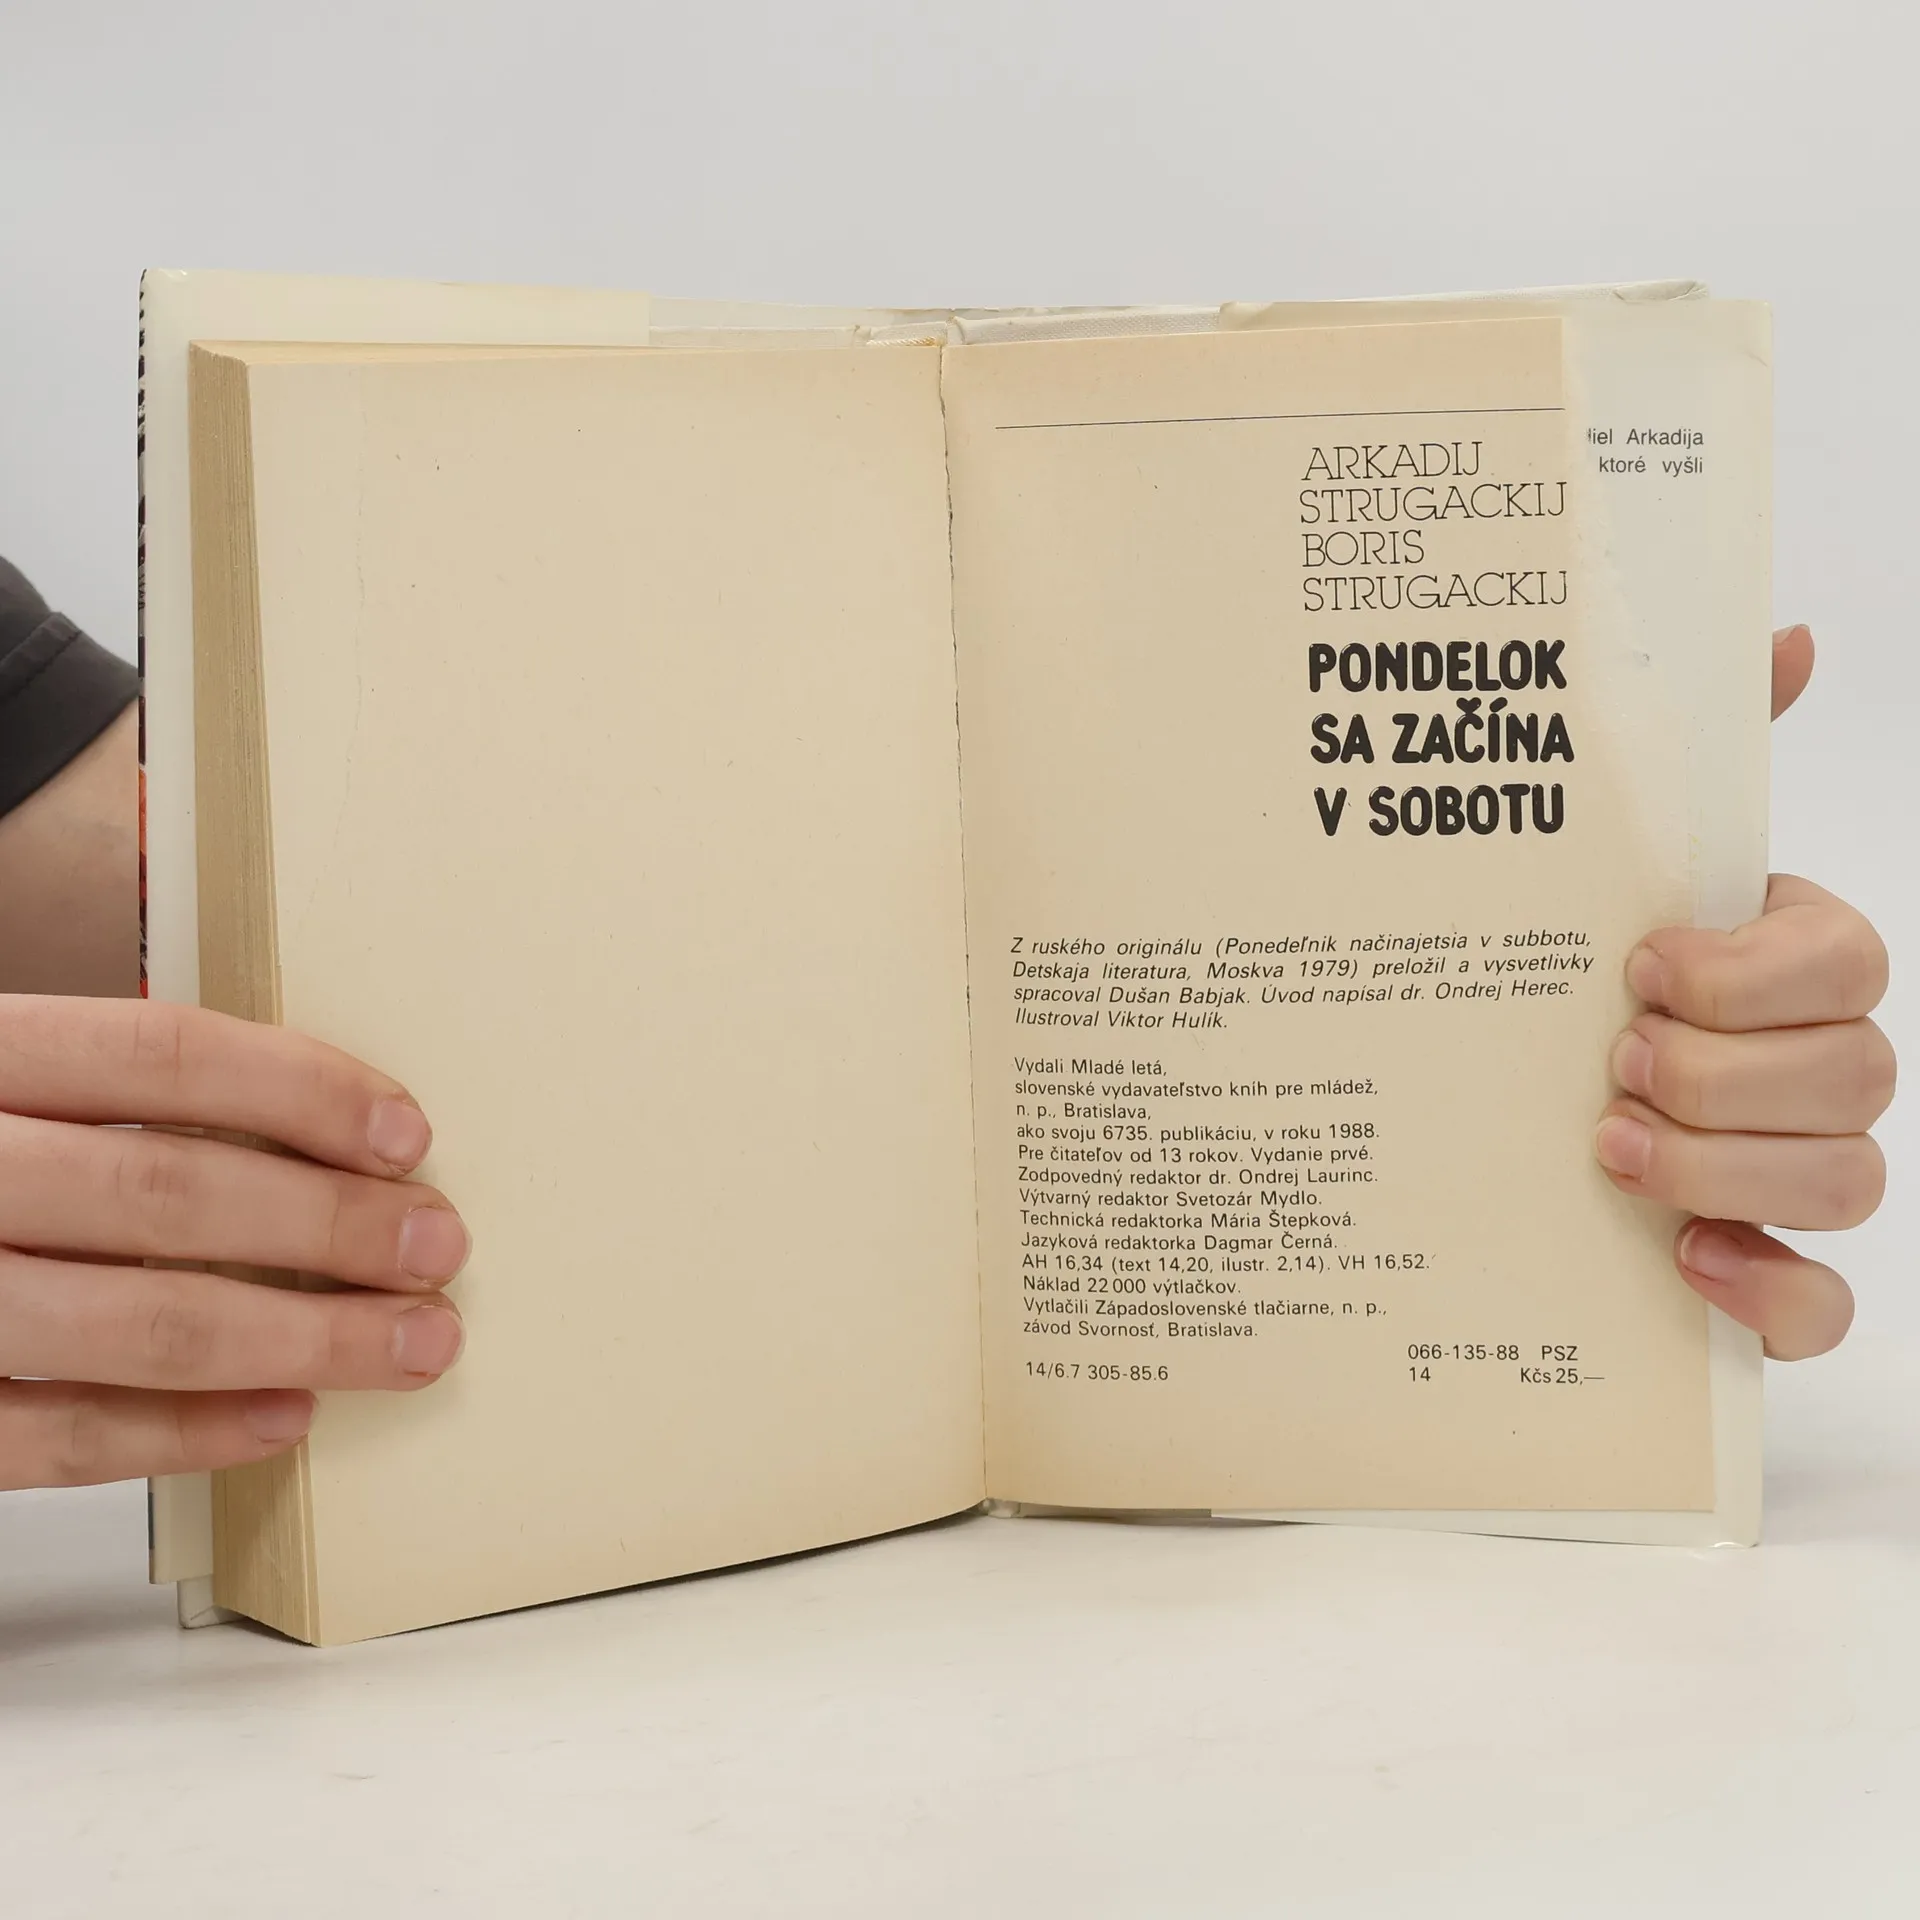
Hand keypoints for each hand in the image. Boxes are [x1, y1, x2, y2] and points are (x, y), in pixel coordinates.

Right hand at [0, 997, 467, 1488]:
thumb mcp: (8, 1086)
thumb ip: (110, 1097)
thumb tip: (324, 1129)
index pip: (160, 1055)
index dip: (300, 1091)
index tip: (406, 1133)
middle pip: (167, 1191)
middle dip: (328, 1227)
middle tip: (437, 1248)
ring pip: (135, 1322)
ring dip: (300, 1338)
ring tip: (408, 1341)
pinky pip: (61, 1436)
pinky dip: (190, 1433)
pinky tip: (287, 1419)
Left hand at [1595, 625, 1893, 1357]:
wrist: (1521, 1084)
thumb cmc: (1589, 966)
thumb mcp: (1624, 859)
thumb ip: (1699, 751)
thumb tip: (1785, 630)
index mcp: (1798, 966)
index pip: (1852, 962)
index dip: (1750, 973)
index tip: (1637, 965)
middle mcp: (1820, 1069)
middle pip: (1857, 1077)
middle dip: (1724, 1071)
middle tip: (1611, 1059)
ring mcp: (1802, 1173)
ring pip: (1847, 1183)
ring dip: (1722, 1166)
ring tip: (1606, 1146)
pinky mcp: (1768, 1269)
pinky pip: (1824, 1306)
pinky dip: (1770, 1293)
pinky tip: (1686, 1263)